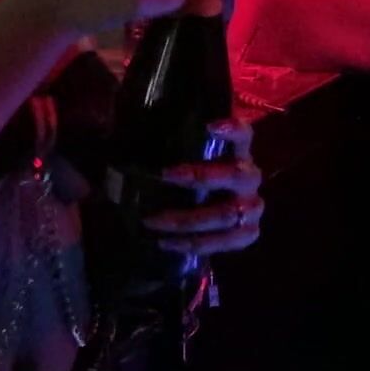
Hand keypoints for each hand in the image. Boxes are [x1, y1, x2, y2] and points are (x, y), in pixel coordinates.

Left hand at [144, 121, 262, 255]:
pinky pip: (225, 242)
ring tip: (152, 220)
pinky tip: (166, 243)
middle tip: (165, 175)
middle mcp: (250, 178)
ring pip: (228, 214)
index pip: (244, 134)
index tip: (209, 126)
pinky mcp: (248, 234)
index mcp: (239, 152)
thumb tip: (117, 128)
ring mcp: (252, 208)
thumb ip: (165, 145)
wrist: (215, 217)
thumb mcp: (186, 158)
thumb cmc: (194, 179)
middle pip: (236, 175)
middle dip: (200, 176)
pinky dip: (195, 244)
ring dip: (188, 219)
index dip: (232, 128)